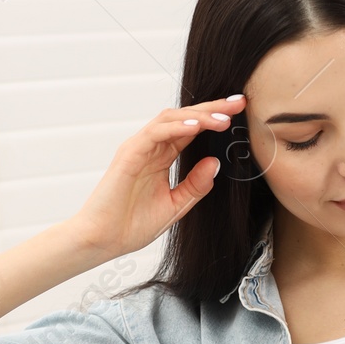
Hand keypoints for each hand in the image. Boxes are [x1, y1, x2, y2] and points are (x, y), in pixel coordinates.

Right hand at [69, 94, 245, 259]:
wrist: (104, 241)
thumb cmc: (132, 225)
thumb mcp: (176, 205)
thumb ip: (196, 185)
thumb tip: (215, 163)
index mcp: (162, 158)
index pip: (191, 130)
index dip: (214, 119)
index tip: (240, 112)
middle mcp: (151, 148)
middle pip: (184, 118)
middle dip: (212, 108)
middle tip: (238, 102)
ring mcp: (139, 149)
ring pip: (170, 119)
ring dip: (198, 116)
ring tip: (223, 118)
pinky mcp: (129, 154)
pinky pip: (155, 133)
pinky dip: (176, 127)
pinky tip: (196, 127)